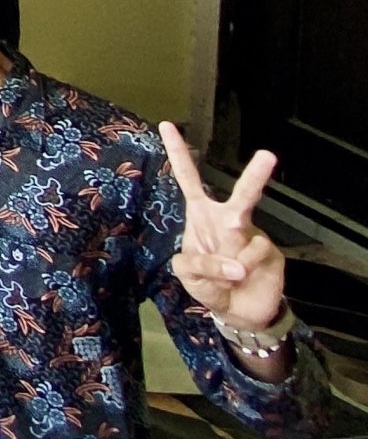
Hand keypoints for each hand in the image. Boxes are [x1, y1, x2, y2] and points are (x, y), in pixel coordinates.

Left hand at [159, 122, 286, 332]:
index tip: (167, 125)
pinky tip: (241, 279)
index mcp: (201, 216)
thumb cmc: (209, 284)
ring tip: (235, 273)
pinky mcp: (271, 254)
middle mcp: (228, 220)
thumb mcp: (187, 274)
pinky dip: (242, 271)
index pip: (189, 179)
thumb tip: (235, 265)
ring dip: (237, 256)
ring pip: (249, 235)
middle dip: (256, 176)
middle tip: (268, 156)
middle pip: (242, 194)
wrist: (237, 313)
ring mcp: (252, 236)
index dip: (178, 154)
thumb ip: (196, 264)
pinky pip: (255, 258)